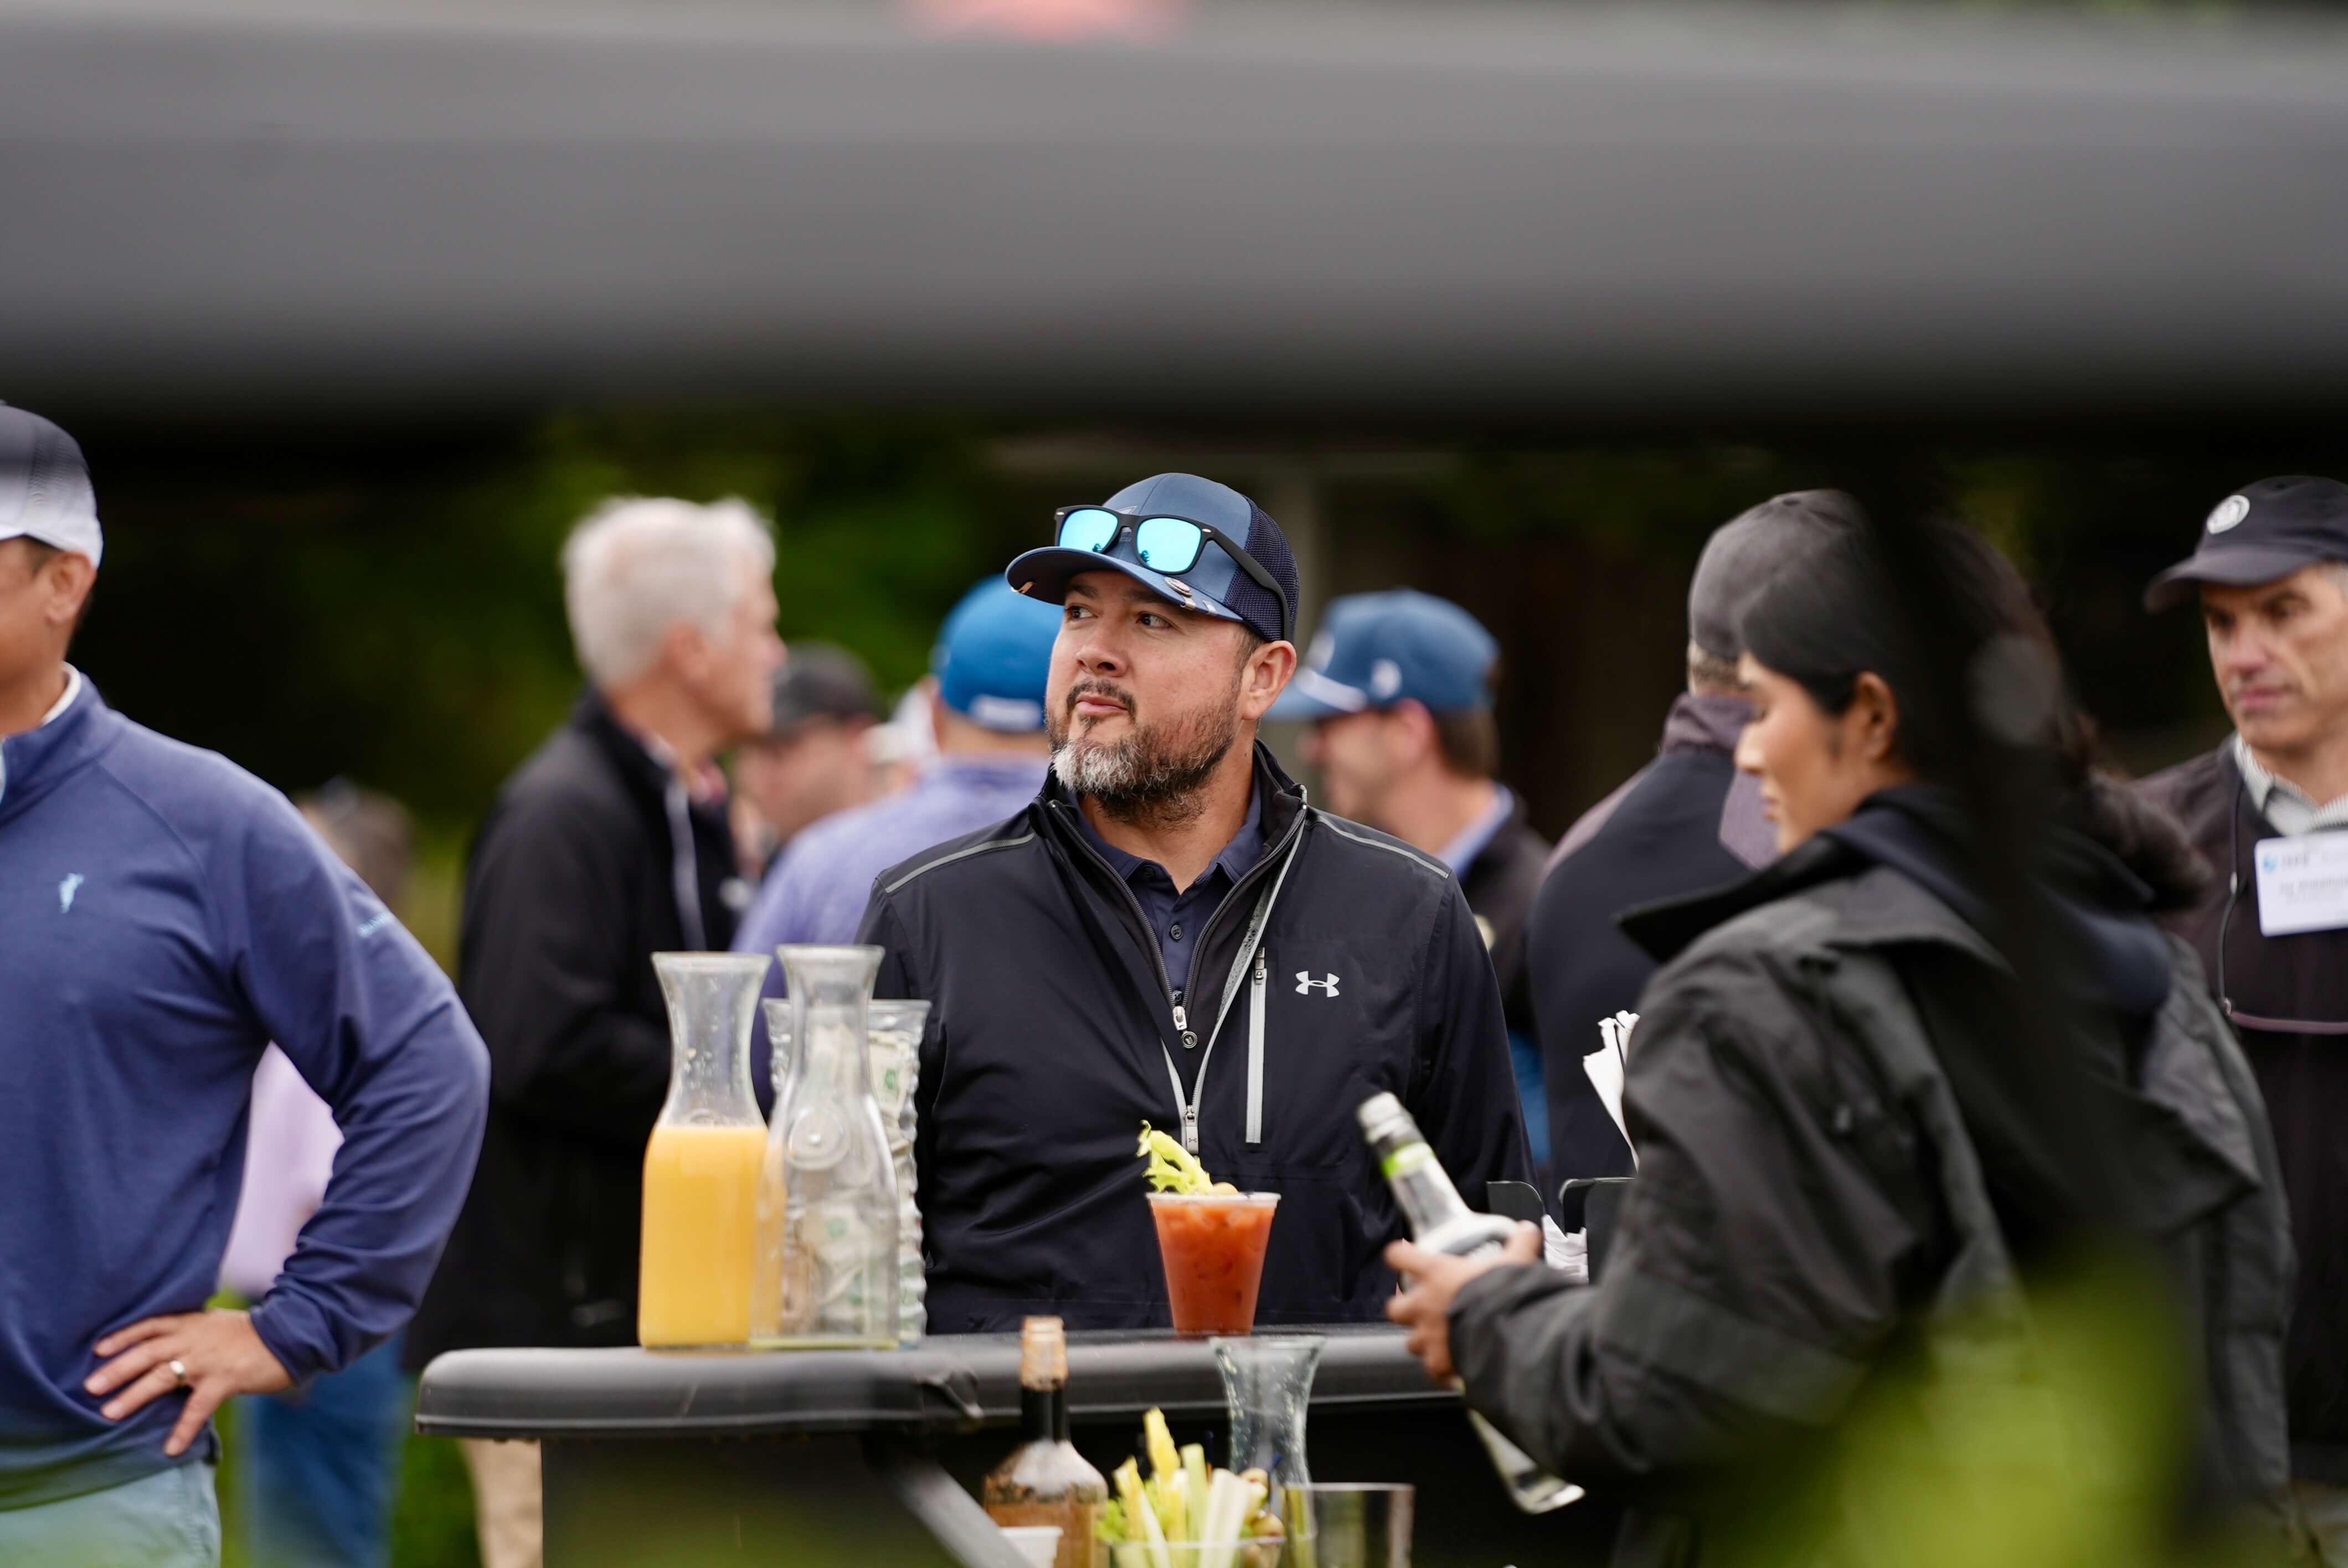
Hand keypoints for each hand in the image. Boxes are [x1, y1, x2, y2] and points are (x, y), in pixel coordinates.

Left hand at [86, 1309, 293, 1455]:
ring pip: (162, 1376)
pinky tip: (170, 1448)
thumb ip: (193, 1332)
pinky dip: (183, 1429)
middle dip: (117, 1369)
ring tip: (110, 1412)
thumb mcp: (218, 1324)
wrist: (293, 1334)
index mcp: (193, 1323)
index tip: (98, 1349)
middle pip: (147, 1352)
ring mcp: (208, 1360)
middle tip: (90, 1386)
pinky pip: (197, 1408)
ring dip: (134, 1395)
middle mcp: (194, 1338)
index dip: (123, 1337)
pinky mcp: (224, 1380)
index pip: (150, 1326)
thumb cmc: (254, 1333)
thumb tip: (168, 1346)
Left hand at [1383, 1222, 1541, 1382]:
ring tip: (1440, 1341)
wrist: (1505, 1332)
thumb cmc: (1503, 1293)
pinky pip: (1433, 1370)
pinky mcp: (1439, 1362)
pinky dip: (1441, 1371)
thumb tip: (1528, 1231)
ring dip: (1424, 1341)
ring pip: (1411, 1341)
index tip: (1401, 1256)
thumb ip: (1519, 1244)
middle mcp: (1424, 1304)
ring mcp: (1428, 1335)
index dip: (1400, 1255)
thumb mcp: (1515, 1261)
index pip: (1400, 1256)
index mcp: (1436, 1274)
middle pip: (1395, 1307)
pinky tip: (1453, 1370)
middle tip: (1422, 1308)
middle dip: (1405, 1309)